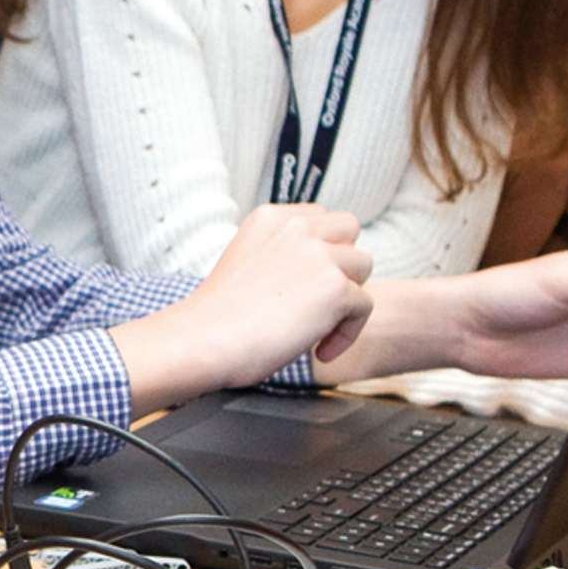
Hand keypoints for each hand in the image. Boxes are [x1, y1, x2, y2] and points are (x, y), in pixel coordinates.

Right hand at [115, 203, 374, 397]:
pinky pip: (364, 307)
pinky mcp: (335, 287)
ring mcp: (319, 255)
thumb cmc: (216, 317)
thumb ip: (280, 253)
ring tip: (318, 326)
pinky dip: (346, 334)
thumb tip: (313, 271)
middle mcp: (297, 228)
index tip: (304, 282)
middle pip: (349, 230)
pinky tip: (320, 351)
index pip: (321, 217)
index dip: (321, 249)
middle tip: (318, 297)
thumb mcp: (245, 261)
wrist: (203, 339)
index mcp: (271, 218)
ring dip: (347, 296)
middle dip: (341, 261)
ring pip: (363, 266)